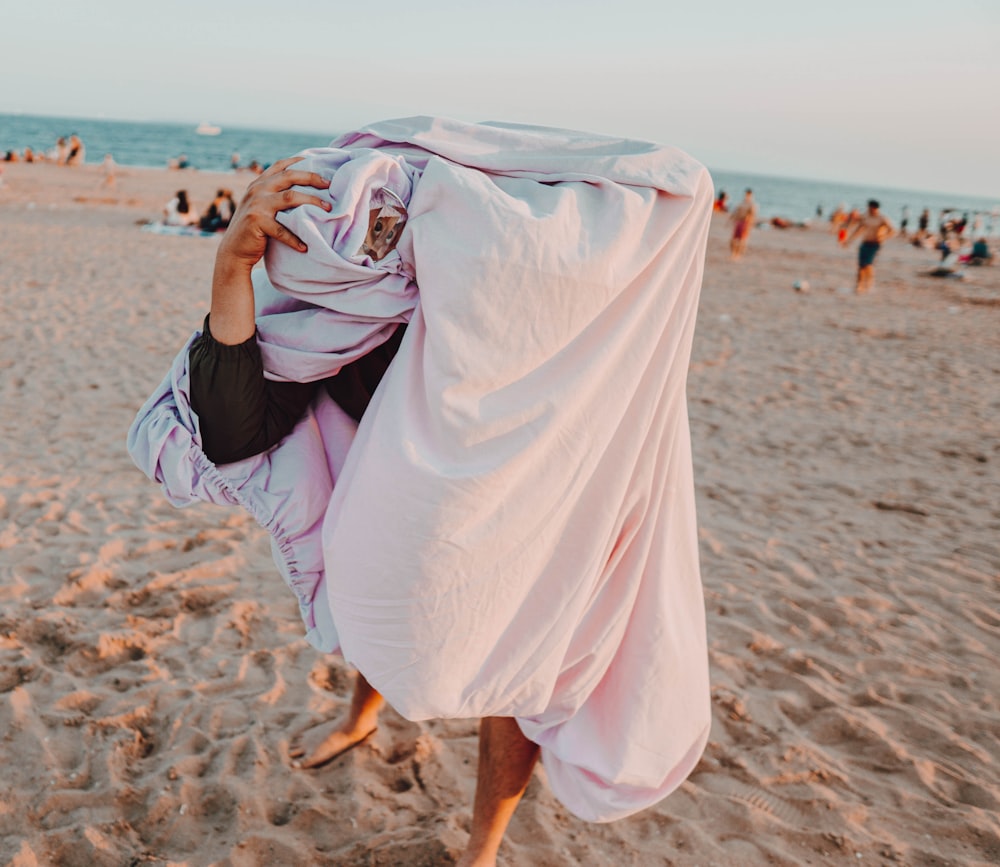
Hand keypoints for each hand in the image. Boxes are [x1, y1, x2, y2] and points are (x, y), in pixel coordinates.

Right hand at [216, 156, 330, 273]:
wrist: (234, 250)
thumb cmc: (255, 230)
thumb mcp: (261, 206)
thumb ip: (275, 196)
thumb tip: (304, 192)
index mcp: (259, 184)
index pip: (280, 166)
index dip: (299, 162)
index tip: (319, 163)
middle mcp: (257, 189)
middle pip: (289, 176)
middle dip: (312, 178)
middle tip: (329, 185)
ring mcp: (256, 204)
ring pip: (290, 197)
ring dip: (312, 202)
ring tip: (328, 210)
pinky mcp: (256, 221)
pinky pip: (281, 229)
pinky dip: (295, 238)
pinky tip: (305, 246)